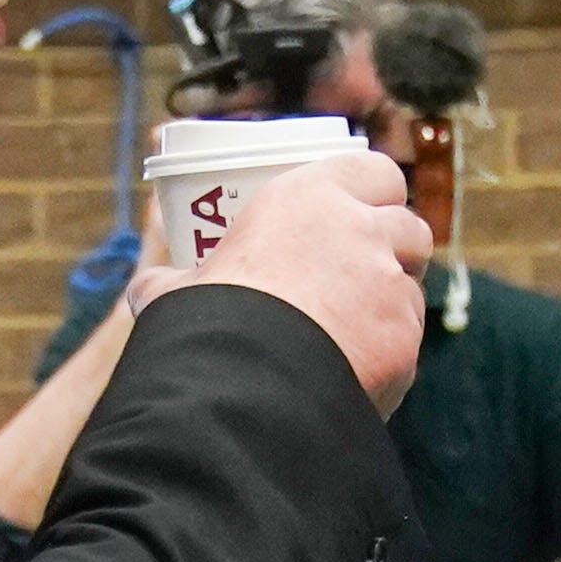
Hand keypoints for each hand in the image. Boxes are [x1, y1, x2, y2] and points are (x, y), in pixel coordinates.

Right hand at [170, 150, 432, 413]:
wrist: (246, 391)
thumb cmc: (206, 326)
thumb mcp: (174, 292)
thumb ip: (170, 281)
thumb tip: (147, 288)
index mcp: (309, 198)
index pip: (376, 170)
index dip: (374, 192)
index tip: (363, 212)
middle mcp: (362, 232)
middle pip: (410, 226)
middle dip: (396, 247)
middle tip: (367, 271)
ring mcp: (391, 288)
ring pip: (413, 287)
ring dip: (394, 302)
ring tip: (357, 328)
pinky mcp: (406, 342)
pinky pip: (409, 342)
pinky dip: (390, 354)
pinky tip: (356, 371)